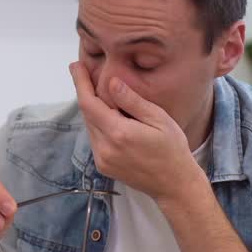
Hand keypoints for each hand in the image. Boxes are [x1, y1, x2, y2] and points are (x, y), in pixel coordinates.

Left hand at [69, 61, 199, 201]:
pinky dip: (99, 124)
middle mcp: (105, 148)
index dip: (80, 82)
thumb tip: (111, 82)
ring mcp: (102, 159)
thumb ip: (132, 101)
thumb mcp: (158, 119)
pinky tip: (111, 117)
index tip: (76, 66)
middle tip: (86, 72)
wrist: (174, 185)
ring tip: (102, 94)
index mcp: (118, 133)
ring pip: (90, 126)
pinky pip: (95, 138)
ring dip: (93, 109)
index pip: (89, 103)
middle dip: (86, 92)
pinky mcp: (103, 166)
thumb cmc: (172, 149)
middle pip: (87, 113)